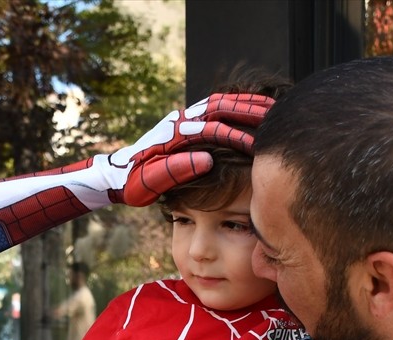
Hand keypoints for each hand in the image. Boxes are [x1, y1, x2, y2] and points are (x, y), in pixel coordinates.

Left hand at [100, 93, 273, 206]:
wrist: (116, 173)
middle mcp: (180, 121)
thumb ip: (177, 169)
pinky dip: (234, 105)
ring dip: (245, 104)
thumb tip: (207, 160)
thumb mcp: (152, 182)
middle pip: (221, 107)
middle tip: (276, 116)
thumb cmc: (133, 183)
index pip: (214, 131)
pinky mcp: (184, 121)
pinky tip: (250, 111)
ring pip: (219, 103)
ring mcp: (182, 118)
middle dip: (250, 111)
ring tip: (272, 108)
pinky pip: (214, 107)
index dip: (238, 136)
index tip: (260, 145)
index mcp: (175, 136)